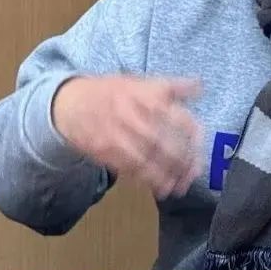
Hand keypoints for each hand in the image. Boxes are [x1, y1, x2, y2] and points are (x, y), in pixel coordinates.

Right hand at [52, 74, 202, 199]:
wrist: (70, 104)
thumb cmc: (111, 92)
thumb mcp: (141, 81)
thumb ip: (173, 86)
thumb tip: (201, 86)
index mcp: (147, 94)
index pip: (178, 115)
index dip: (193, 133)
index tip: (200, 145)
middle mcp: (134, 114)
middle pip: (165, 141)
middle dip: (182, 160)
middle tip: (194, 172)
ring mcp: (119, 134)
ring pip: (148, 159)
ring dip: (167, 175)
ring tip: (181, 185)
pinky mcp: (106, 152)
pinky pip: (131, 169)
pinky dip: (148, 180)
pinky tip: (161, 188)